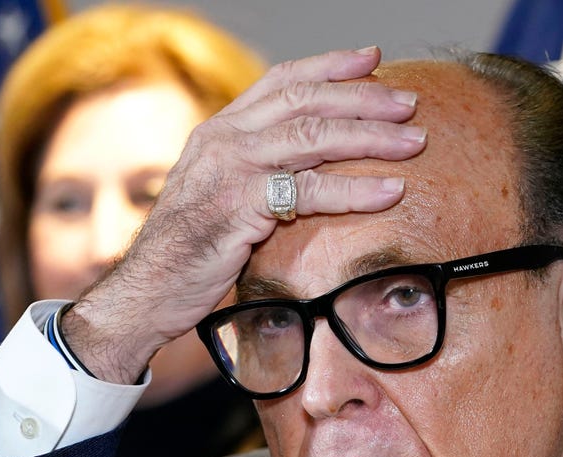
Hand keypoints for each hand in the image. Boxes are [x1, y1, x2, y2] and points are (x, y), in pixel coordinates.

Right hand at [61, 46, 425, 385]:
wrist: (148, 290)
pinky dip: (356, 190)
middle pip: (306, 101)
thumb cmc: (190, 251)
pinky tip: (390, 191)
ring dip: (371, 137)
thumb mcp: (220, 197)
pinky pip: (310, 191)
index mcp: (220, 130)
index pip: (281, 81)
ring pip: (314, 137)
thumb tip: (305, 169)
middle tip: (410, 105)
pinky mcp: (240, 206)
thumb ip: (256, 173)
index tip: (372, 60)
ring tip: (414, 142)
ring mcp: (230, 170)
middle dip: (365, 98)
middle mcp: (224, 139)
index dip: (329, 66)